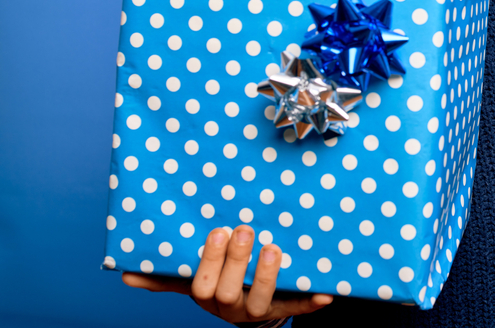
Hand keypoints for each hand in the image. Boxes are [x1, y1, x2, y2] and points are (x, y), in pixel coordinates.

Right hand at [122, 225, 332, 323]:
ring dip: (268, 276)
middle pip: (229, 291)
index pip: (202, 284)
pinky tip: (326, 293)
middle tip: (244, 229)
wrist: (253, 306)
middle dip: (236, 261)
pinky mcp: (287, 308)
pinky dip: (311, 301)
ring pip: (261, 301)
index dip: (210, 260)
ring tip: (274, 249)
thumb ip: (166, 274)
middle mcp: (232, 306)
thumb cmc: (220, 281)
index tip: (218, 230)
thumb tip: (125, 274)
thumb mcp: (193, 277)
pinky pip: (299, 307)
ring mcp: (261, 309)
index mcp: (209, 295)